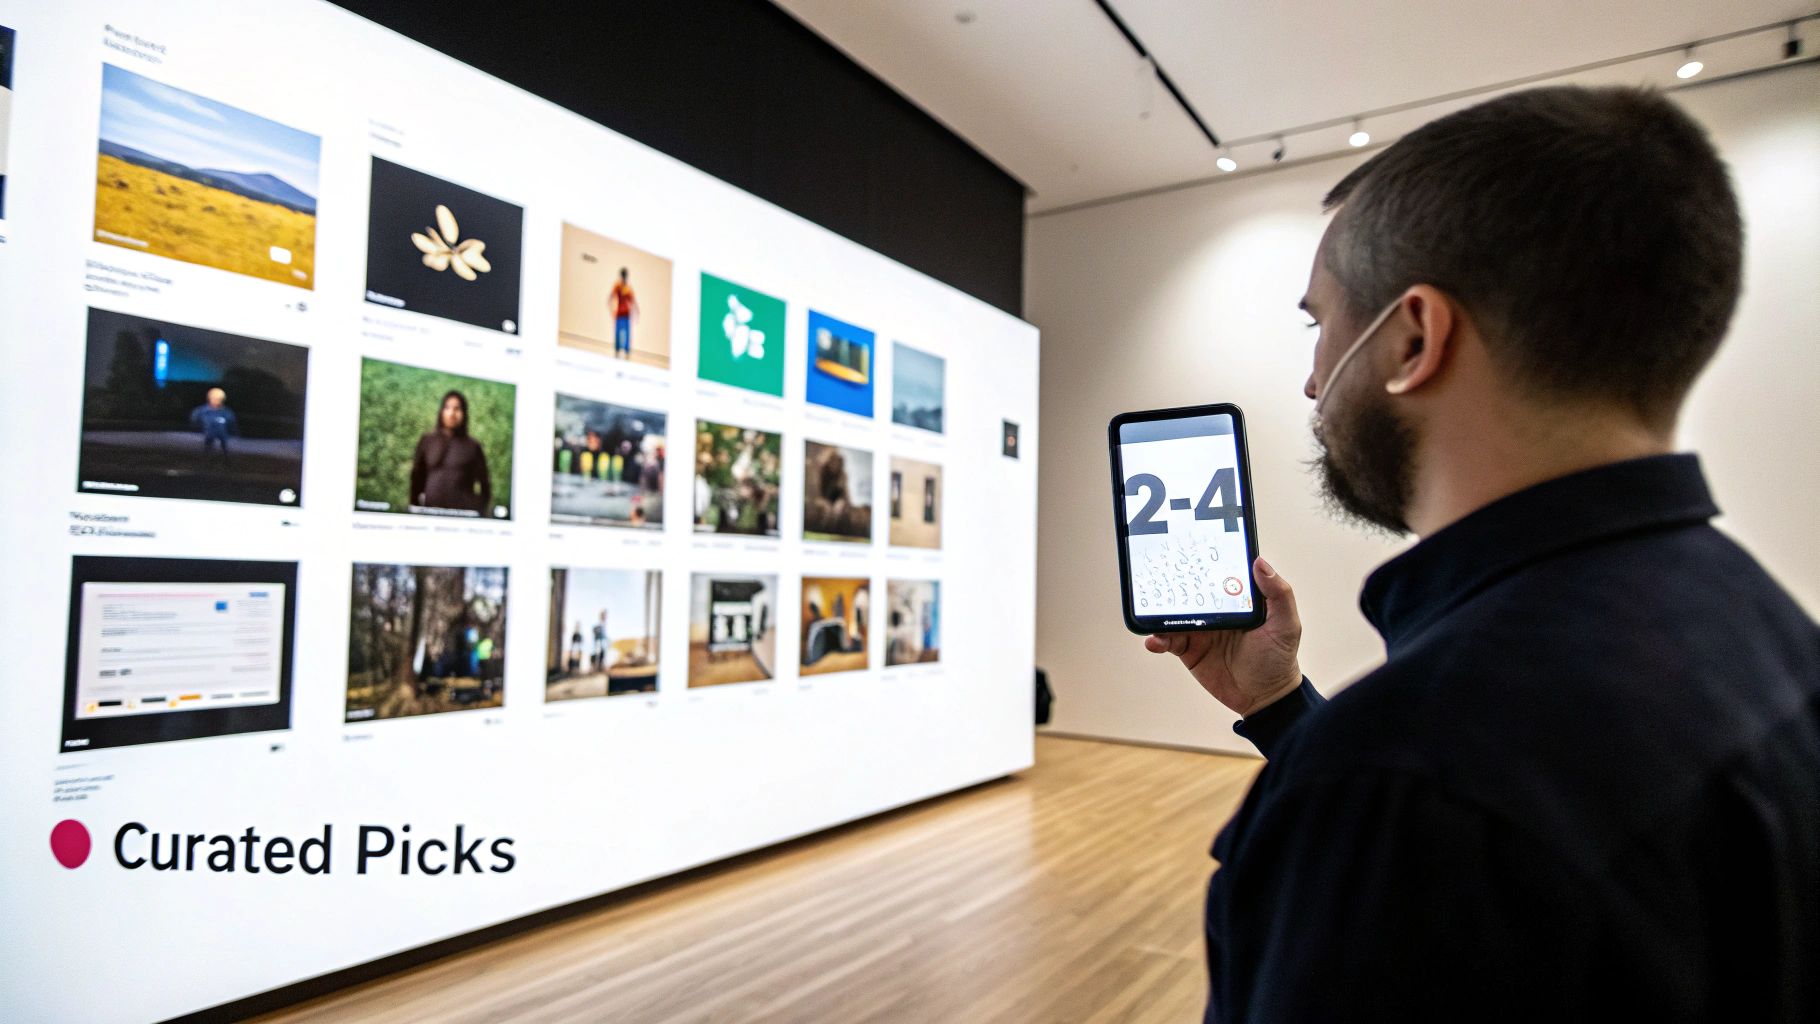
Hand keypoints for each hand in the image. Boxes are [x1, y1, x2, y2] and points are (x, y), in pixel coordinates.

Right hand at [1143, 556, 1302, 717]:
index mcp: (1237, 600)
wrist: (1264, 698)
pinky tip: (1154, 640)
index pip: (1218, 576)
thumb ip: (1278, 594)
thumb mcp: (1286, 624)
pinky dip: (1158, 640)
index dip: (1205, 564)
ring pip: (1175, 615)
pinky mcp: (1190, 650)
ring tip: (1151, 611)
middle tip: (1160, 578)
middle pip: (1191, 592)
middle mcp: (1216, 612)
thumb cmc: (1279, 659)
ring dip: (1161, 612)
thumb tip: (1260, 562)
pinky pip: (1169, 641)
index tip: (1190, 551)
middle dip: (1175, 584)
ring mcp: (1201, 631)